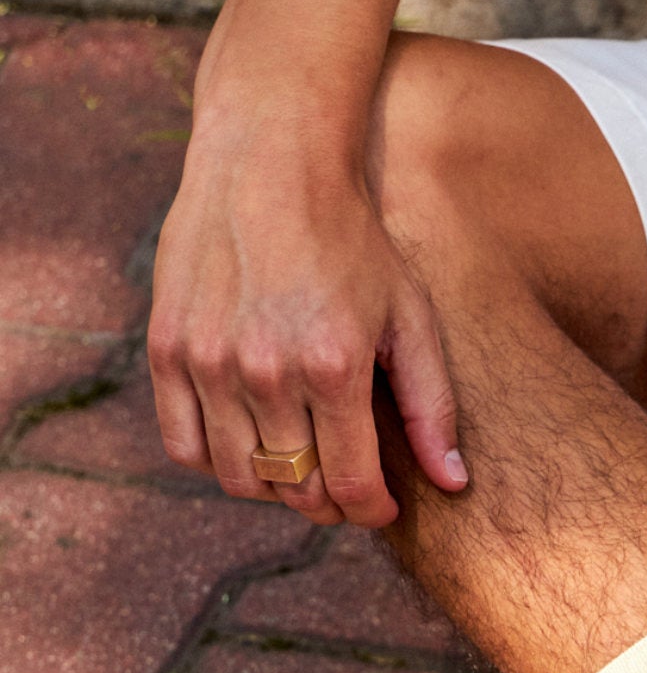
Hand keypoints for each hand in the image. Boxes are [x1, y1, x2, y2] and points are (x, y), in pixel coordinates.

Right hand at [148, 106, 466, 527]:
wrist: (271, 160)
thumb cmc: (353, 239)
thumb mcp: (411, 316)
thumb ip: (432, 405)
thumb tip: (453, 483)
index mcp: (334, 366)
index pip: (351, 487)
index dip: (371, 512)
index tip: (381, 508)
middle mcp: (266, 371)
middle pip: (295, 488)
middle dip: (327, 501)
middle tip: (344, 484)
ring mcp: (209, 361)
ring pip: (239, 477)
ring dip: (273, 483)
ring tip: (300, 458)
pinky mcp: (168, 349)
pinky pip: (184, 446)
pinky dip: (217, 460)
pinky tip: (249, 439)